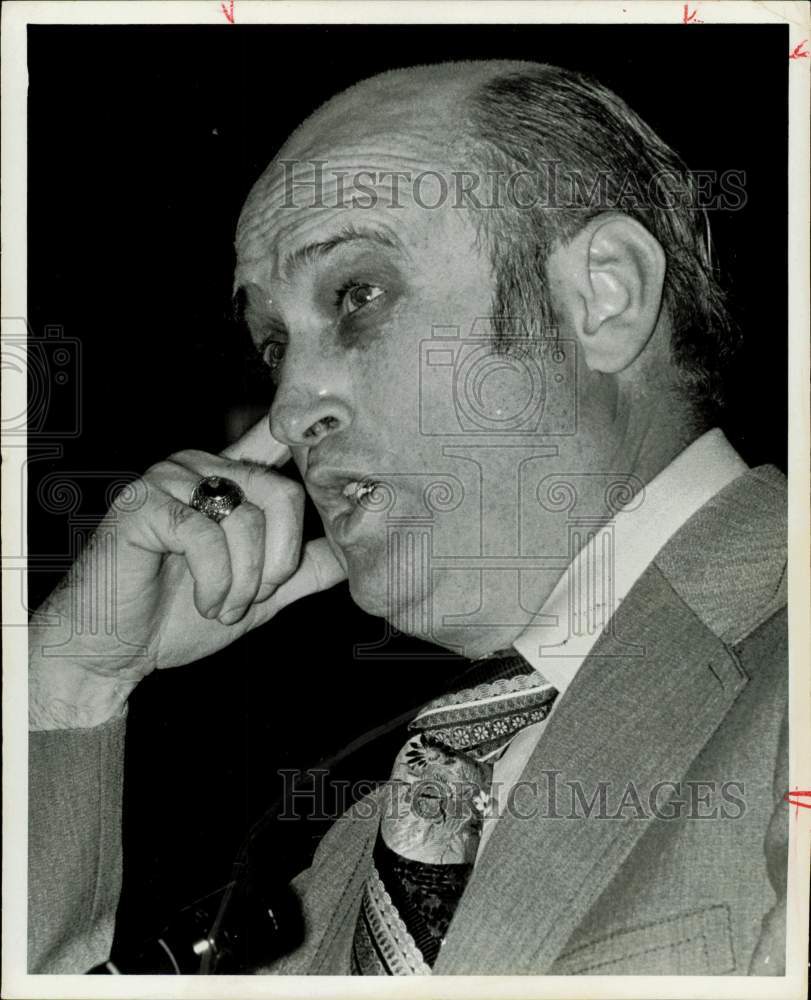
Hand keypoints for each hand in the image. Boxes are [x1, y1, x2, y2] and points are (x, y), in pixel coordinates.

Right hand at [29, 420, 345, 728]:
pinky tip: (202, 601)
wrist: (115, 650)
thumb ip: (303, 569)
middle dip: (277, 564)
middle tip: (251, 598)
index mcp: (229, 478)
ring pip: (248, 519)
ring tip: (221, 604)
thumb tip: (354, 550)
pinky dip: (216, 583)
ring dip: (244, 582)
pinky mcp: (142, 502)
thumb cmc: (180, 616)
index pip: (274, 438)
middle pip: (284, 494)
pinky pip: (207, 536)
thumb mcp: (259, 595)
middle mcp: (201, 466)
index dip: (305, 425)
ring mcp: (169, 479)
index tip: (339, 413)